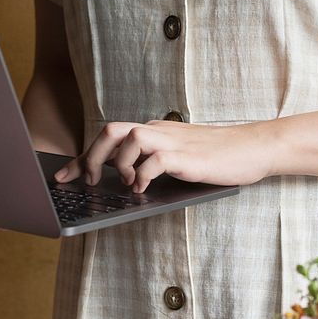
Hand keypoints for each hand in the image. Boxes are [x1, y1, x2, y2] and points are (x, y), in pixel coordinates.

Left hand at [53, 120, 275, 192]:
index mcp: (153, 130)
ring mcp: (172, 141)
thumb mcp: (178, 155)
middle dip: (91, 157)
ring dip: (119, 164)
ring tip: (127, 185)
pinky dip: (143, 174)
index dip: (81, 158)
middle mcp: (157, 130)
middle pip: (110, 131)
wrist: (254, 147)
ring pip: (129, 138)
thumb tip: (124, 180)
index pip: (108, 137)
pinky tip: (144, 188)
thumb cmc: (216, 155)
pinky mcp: (187, 156)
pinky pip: (155, 159)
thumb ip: (152, 160)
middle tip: (91, 182)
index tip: (62, 177)